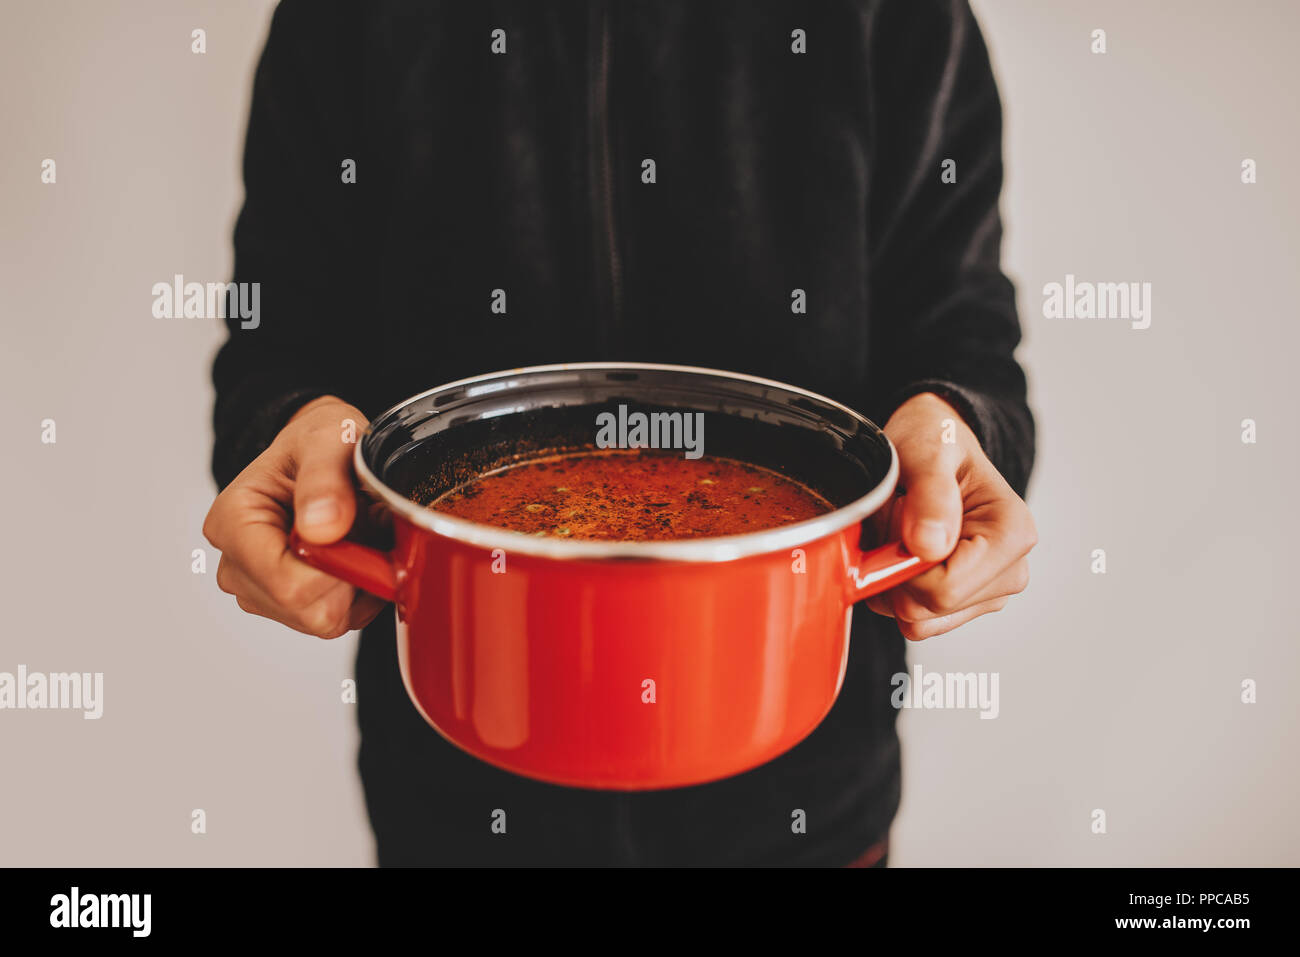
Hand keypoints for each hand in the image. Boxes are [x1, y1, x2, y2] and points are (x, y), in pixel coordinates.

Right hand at [202, 396, 387, 637]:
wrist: (319, 453)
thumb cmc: (317, 442)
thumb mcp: (328, 440)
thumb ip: (326, 479)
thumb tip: (322, 527)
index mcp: (233, 523)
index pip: (288, 584)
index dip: (338, 568)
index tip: (357, 529)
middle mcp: (237, 566)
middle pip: (307, 609)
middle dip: (351, 575)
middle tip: (360, 526)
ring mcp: (260, 592)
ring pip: (325, 620)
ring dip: (357, 582)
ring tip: (354, 535)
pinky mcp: (286, 606)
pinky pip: (338, 619)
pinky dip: (359, 592)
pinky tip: (353, 553)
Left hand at [866, 392, 1036, 639]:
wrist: (933, 444)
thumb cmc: (934, 441)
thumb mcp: (927, 451)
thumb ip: (930, 494)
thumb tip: (930, 546)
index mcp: (1012, 534)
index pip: (944, 589)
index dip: (903, 563)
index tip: (900, 514)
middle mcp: (1010, 570)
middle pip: (928, 610)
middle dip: (895, 569)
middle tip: (899, 516)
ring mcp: (988, 592)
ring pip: (917, 621)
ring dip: (892, 579)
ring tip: (904, 530)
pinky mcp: (964, 603)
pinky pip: (914, 621)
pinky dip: (895, 589)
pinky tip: (904, 550)